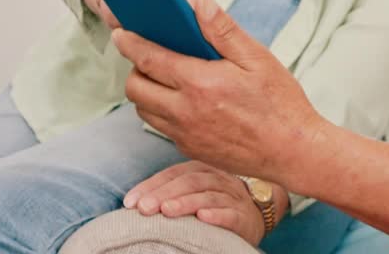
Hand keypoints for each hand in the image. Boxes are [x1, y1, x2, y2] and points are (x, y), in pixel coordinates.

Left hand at [111, 0, 326, 186]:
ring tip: (167, 77)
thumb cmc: (279, 102)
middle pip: (136, 87)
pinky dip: (162, 111)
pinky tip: (184, 100)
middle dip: (136, 68)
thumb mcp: (257, 58)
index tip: (121, 33)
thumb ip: (223, 30)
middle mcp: (185, 112)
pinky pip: (162, 127)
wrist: (293, 151)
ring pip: (144, 110)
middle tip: (152, 56)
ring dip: (147, 91)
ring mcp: (185, 134)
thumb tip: (198, 2)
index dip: (130, 43)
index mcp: (200, 83)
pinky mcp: (190, 150)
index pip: (150, 59)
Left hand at [123, 161, 288, 245]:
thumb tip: (133, 201)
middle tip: (145, 208)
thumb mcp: (195, 188)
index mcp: (200, 169)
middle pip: (188, 182)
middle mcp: (216, 178)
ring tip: (167, 211)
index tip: (130, 202)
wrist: (258, 209)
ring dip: (186, 203)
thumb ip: (170, 189)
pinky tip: (203, 217)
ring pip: (207, 195)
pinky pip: (231, 213)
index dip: (151, 186)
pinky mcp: (244, 215)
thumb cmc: (217, 199)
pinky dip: (217, 214)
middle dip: (164, 194)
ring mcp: (231, 195)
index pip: (172, 174)